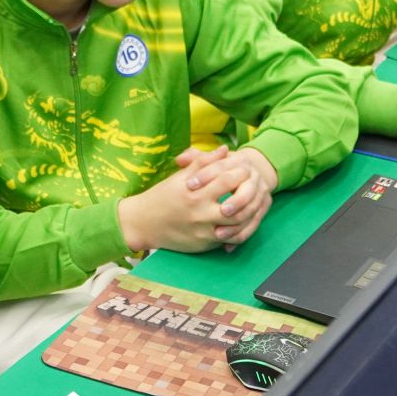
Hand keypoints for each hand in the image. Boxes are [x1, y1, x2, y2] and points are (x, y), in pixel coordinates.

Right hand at [119, 146, 278, 254]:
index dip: (241, 172)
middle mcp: (199, 212)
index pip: (227, 179)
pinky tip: (241, 221)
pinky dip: (239, 230)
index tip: (245, 168)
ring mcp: (203, 231)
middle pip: (237, 204)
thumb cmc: (162, 196)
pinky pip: (229, 240)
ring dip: (248, 214)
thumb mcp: (180, 176)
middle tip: (254, 186)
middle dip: (249, 194)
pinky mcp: (204, 245)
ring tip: (251, 203)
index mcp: (194, 192)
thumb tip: (225, 149)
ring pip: (237, 224)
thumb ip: (203, 162)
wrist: (143, 223)